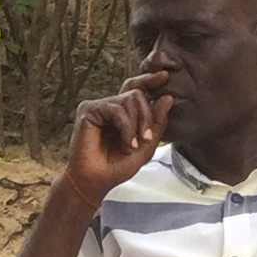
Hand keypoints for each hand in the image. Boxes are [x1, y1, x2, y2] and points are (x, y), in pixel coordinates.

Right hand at [61, 82, 168, 209]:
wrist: (95, 181)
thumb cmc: (116, 167)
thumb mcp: (146, 146)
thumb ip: (157, 123)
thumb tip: (167, 97)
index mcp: (122, 112)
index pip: (136, 88)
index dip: (149, 80)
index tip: (165, 76)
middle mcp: (110, 106)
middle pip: (136, 93)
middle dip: (147, 116)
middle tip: (147, 138)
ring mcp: (98, 106)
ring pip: (129, 99)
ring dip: (137, 124)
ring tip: (133, 145)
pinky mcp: (88, 109)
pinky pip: (116, 109)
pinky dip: (126, 127)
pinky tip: (126, 143)